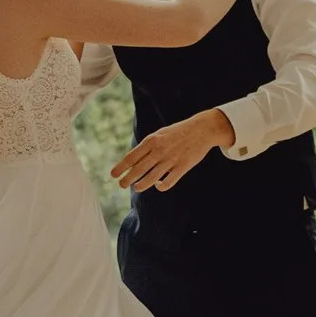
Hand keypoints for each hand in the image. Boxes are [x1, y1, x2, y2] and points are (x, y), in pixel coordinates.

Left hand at [110, 110, 233, 193]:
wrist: (202, 129)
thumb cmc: (178, 132)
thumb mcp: (160, 134)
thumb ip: (147, 147)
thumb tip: (133, 162)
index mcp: (152, 141)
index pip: (132, 157)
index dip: (121, 167)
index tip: (113, 175)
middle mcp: (160, 151)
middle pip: (138, 169)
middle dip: (127, 179)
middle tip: (121, 185)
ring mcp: (171, 160)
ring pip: (151, 179)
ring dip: (141, 185)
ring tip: (136, 187)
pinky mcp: (182, 167)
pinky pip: (168, 182)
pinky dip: (161, 186)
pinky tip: (158, 184)